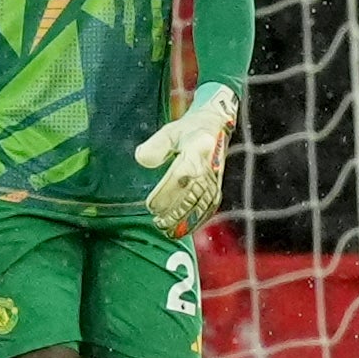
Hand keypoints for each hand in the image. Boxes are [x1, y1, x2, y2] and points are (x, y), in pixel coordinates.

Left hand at [136, 84, 239, 237]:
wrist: (216, 126)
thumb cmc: (188, 130)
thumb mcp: (170, 131)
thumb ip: (156, 145)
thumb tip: (141, 159)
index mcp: (196, 150)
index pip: (181, 176)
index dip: (167, 193)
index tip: (151, 206)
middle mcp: (208, 167)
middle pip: (191, 194)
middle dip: (175, 212)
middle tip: (157, 222)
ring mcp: (215, 179)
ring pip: (201, 204)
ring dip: (185, 220)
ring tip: (168, 231)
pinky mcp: (217, 186)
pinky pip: (210, 207)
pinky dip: (198, 220)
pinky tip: (186, 230)